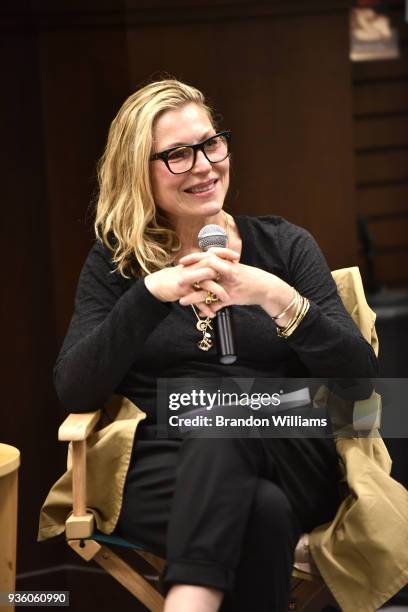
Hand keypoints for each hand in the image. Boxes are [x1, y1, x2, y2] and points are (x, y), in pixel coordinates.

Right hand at [143, 252, 231, 313]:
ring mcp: (188, 279)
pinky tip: (212, 313)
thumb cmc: (178, 276)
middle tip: (236, 280)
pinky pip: (197, 300)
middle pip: (212, 268)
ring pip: (207, 284)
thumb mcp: (191, 268)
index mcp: (196, 261)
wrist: (159, 284)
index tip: (236, 258)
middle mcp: (192, 267)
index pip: (212, 253)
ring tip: (227, 300)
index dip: (225, 253)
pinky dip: (205, 307)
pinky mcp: (183, 290)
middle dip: (225, 274)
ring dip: (218, 292)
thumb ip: (204, 265)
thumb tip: (219, 263)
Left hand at [178, 248, 294, 321]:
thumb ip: (223, 266)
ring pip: (209, 290)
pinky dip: (208, 309)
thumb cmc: (251, 277)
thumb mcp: (237, 268)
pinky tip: (199, 313)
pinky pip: (218, 304)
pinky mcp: (232, 298)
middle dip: (190, 274)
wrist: (267, 287)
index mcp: (228, 263)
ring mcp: (230, 285)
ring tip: (181, 301)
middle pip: (206, 269)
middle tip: (177, 278)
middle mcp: (228, 273)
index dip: (194, 258)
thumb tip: (210, 260)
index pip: (208, 256)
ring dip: (194, 296)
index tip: (182, 261)